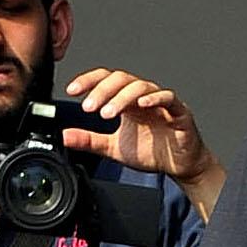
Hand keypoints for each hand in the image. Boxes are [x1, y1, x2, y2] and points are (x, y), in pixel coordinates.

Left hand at [63, 67, 215, 190]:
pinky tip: (142, 104)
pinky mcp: (179, 112)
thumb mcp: (114, 148)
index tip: (72, 91)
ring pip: (140, 87)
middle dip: (101, 91)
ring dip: (121, 97)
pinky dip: (154, 98)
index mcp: (127, 100)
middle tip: (89, 107)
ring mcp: (161, 102)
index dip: (88, 81)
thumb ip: (90, 140)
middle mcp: (143, 96)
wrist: (181, 166)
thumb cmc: (153, 152)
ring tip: (107, 114)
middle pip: (120, 79)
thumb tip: (65, 136)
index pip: (105, 80)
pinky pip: (167, 98)